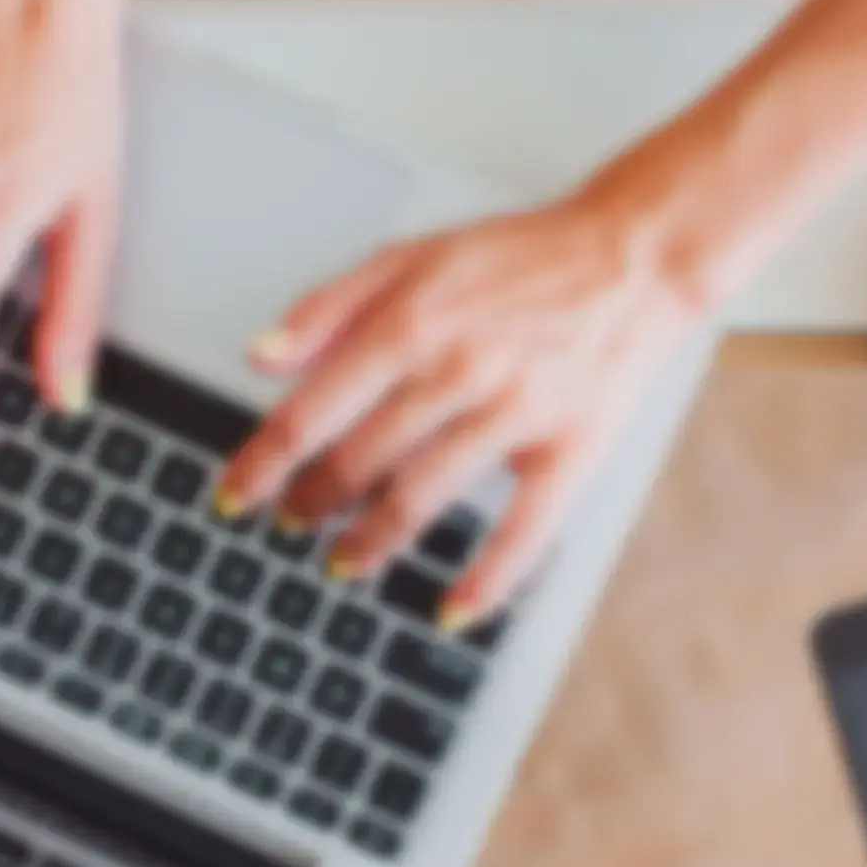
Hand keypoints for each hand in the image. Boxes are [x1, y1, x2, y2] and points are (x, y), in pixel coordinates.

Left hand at [218, 196, 701, 629]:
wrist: (632, 260)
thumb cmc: (520, 259)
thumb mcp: (414, 255)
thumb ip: (330, 304)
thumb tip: (260, 356)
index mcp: (412, 322)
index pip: (313, 411)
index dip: (263, 463)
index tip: (234, 496)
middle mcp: (458, 370)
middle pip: (359, 461)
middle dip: (312, 502)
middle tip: (291, 523)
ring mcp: (516, 413)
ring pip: (422, 497)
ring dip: (371, 543)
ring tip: (343, 563)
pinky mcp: (571, 450)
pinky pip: (523, 530)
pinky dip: (485, 580)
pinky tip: (450, 611)